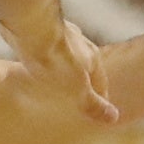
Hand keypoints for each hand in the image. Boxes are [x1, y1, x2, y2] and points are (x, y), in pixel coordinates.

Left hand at [1, 8, 118, 126]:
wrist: (30, 26)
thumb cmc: (54, 59)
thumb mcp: (76, 88)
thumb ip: (92, 102)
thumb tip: (114, 118)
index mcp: (93, 57)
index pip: (101, 82)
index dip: (99, 98)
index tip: (96, 108)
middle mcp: (81, 43)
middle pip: (84, 67)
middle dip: (81, 82)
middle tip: (75, 97)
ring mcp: (60, 34)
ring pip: (65, 56)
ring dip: (62, 69)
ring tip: (53, 82)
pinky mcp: (40, 29)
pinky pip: (45, 49)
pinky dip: (44, 59)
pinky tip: (33, 64)